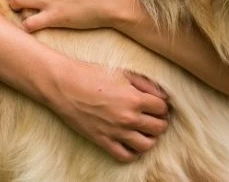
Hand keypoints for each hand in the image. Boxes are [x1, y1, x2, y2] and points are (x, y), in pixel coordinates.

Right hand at [46, 60, 169, 161]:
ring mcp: (115, 132)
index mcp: (134, 99)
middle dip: (160, 121)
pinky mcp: (102, 141)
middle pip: (159, 128)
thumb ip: (147, 84)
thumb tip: (164, 96)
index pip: (162, 108)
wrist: (64, 86)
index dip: (161, 105)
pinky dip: (133, 153)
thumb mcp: (123, 73)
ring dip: (150, 138)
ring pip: (146, 145)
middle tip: (153, 117)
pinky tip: (131, 143)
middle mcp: (128, 118)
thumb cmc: (92, 75)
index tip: (156, 104)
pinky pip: (125, 156)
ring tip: (144, 130)